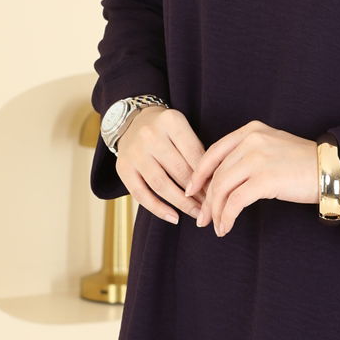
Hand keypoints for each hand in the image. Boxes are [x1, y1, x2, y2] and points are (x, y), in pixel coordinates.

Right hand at [114, 106, 206, 224]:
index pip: (195, 154)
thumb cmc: (165, 130)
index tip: (217, 192)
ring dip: (182, 204)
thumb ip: (196, 151)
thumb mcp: (182, 130)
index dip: (207, 177)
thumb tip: (212, 185)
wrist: (132, 122)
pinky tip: (173, 217)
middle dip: (197, 193)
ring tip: (196, 214)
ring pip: (161, 185)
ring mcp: (134, 152)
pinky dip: (158, 209)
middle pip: (179, 171)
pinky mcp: (122, 168)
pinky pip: (141, 194)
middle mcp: (150, 135)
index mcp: (171, 121)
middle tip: (210, 207)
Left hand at [184, 120, 319, 236]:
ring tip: (216, 226)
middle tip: (203, 218)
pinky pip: (235, 202)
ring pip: (222, 188)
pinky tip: (226, 227)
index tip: (192, 190)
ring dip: (216, 211)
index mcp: (251, 131)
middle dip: (206, 199)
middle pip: (217, 173)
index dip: (199, 174)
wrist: (331, 168)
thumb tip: (223, 178)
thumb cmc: (303, 162)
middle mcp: (251, 140)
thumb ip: (248, 153)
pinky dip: (227, 217)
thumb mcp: (272, 146)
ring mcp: (257, 159)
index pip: (214, 152)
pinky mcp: (265, 179)